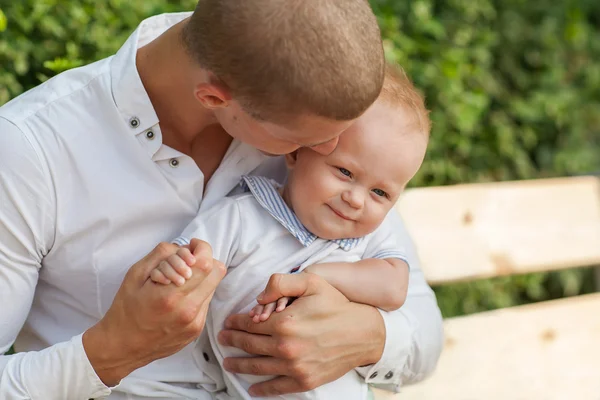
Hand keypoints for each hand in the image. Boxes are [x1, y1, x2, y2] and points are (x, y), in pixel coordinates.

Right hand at [82, 239, 225, 385]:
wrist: (122, 346)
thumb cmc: (126, 309)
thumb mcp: (135, 275)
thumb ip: (161, 255)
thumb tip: (184, 247)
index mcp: (171, 296)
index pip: (205, 263)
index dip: (202, 248)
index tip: (191, 246)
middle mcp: (188, 311)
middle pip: (217, 272)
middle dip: (204, 260)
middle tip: (188, 260)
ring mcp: (195, 323)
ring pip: (213, 286)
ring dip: (201, 277)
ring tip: (180, 281)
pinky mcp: (196, 330)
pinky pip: (206, 302)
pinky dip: (197, 293)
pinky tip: (179, 297)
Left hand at [218, 273, 385, 395]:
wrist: (364, 333)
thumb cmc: (336, 305)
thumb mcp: (311, 282)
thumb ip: (281, 282)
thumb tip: (258, 297)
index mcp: (284, 322)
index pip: (249, 324)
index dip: (235, 323)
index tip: (228, 323)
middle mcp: (285, 347)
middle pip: (249, 345)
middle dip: (232, 342)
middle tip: (222, 340)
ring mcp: (294, 367)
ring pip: (257, 367)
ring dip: (239, 365)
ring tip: (228, 363)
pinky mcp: (304, 380)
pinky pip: (276, 388)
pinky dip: (261, 390)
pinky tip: (252, 389)